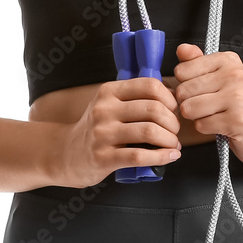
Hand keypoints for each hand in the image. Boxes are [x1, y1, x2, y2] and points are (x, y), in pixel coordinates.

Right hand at [60, 78, 181, 187]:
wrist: (66, 154)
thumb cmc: (98, 129)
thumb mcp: (110, 105)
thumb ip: (136, 98)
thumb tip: (173, 96)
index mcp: (109, 91)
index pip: (149, 85)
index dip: (169, 98)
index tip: (174, 110)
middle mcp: (104, 109)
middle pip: (153, 108)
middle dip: (172, 122)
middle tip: (175, 131)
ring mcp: (102, 133)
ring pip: (149, 131)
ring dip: (170, 140)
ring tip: (174, 145)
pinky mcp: (102, 157)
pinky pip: (139, 156)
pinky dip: (161, 157)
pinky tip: (169, 157)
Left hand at [173, 43, 242, 167]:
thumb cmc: (234, 103)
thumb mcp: (216, 77)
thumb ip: (195, 62)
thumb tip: (181, 48)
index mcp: (228, 60)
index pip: (182, 70)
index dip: (185, 84)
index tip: (202, 89)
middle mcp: (235, 74)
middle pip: (183, 90)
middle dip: (188, 103)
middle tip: (207, 105)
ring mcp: (238, 97)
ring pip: (189, 108)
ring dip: (196, 117)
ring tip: (213, 114)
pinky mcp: (238, 120)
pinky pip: (201, 125)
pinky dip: (206, 128)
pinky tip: (220, 125)